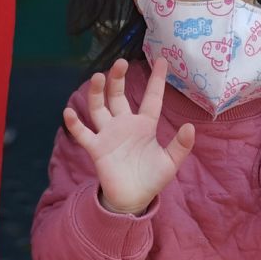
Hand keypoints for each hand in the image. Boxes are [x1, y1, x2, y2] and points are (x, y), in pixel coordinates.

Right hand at [63, 58, 194, 214]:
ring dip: (97, 93)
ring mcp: (109, 135)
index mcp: (145, 126)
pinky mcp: (97, 149)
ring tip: (98, 77)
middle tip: (121, 62)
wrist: (133, 199)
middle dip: (118, 79)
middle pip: (118, 96)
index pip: (152, 98)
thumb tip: (190, 127)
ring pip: (99, 108)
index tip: (162, 60)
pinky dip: (75, 124)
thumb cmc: (152, 179)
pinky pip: (83, 134)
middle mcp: (125, 125)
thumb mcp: (170, 162)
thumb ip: (180, 146)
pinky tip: (69, 112)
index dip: (156, 80)